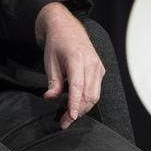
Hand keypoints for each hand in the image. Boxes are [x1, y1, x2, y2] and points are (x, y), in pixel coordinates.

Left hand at [36, 2, 103, 128]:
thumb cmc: (57, 44)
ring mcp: (98, 65)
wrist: (66, 28)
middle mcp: (91, 62)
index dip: (75, 104)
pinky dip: (88, 99)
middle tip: (63, 122)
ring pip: (95, 94)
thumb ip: (53, 82)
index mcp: (77, 58)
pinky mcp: (100, 69)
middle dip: (78, 111)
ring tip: (69, 116)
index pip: (78, 87)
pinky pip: (96, 89)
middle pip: (89, 94)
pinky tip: (76, 103)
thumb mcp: (50, 62)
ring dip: (84, 108)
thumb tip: (50, 98)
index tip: (70, 118)